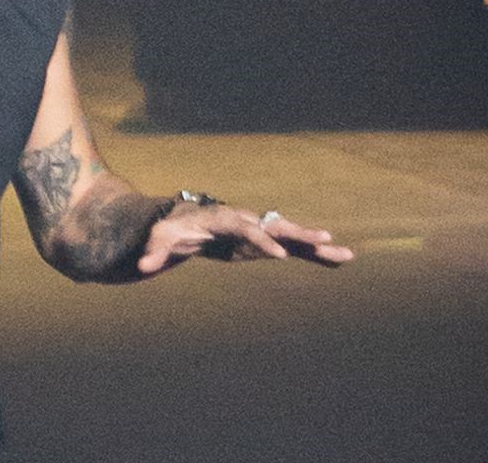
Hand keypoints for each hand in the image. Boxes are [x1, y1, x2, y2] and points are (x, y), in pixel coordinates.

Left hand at [137, 203, 354, 275]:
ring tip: (347, 253)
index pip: (245, 227)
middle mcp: (246, 220)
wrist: (185, 220)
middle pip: (275, 225)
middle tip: (324, 240)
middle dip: (299, 233)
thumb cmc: (172, 228)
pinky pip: (294, 248)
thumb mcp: (160, 239)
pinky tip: (339, 259)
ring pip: (291, 235)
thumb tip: (141, 268)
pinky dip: (315, 254)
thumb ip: (153, 253)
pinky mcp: (265, 242)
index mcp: (224, 218)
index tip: (278, 255)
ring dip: (317, 244)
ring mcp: (258, 230)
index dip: (261, 240)